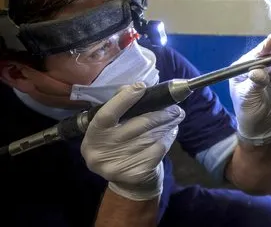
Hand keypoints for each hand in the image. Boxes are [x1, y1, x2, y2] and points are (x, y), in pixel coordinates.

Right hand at [80, 82, 184, 200]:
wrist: (130, 185)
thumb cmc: (122, 147)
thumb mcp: (114, 129)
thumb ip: (120, 107)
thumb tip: (136, 87)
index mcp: (93, 135)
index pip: (107, 114)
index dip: (124, 99)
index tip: (141, 87)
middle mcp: (101, 152)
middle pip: (137, 125)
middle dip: (160, 113)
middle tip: (174, 106)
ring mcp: (118, 165)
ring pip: (151, 136)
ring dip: (167, 124)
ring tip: (176, 116)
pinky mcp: (136, 173)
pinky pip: (158, 149)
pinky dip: (168, 138)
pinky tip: (171, 132)